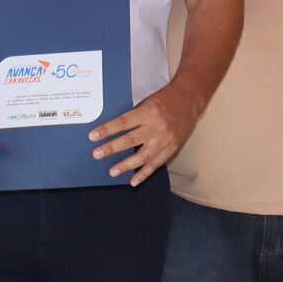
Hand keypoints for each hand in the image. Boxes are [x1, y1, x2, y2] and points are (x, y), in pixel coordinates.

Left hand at [88, 85, 206, 185]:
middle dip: (113, 148)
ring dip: (127, 165)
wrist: (188, 101)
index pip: (124, 122)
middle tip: (97, 154)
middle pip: (131, 140)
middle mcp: (157, 127)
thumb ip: (133, 117)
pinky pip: (156, 164)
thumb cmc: (164, 100)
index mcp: (148, 112)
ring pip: (143, 156)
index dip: (107, 129)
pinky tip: (133, 181)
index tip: (93, 136)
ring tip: (113, 171)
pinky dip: (144, 174)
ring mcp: (165, 140)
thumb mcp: (146, 102)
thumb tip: (112, 131)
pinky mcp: (171, 149)